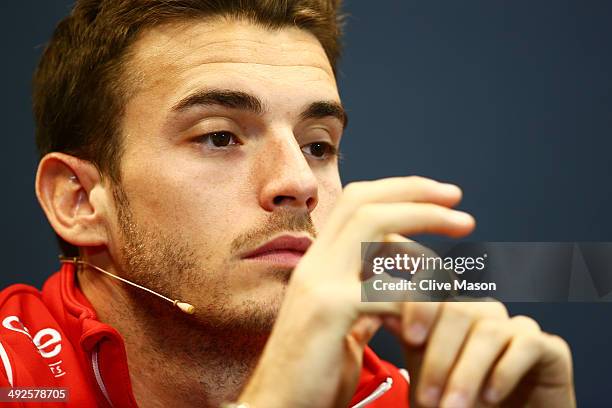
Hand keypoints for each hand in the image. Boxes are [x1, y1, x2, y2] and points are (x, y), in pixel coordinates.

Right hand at [237, 177, 574, 407]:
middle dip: (416, 194)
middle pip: (366, 203)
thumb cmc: (315, 374)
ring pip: (374, 226)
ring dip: (425, 223)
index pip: (356, 203)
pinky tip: (442, 306)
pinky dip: (422, 293)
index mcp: (320, 264)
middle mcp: (315, 264)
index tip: (440, 199)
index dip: (399, 192)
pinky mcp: (328, 310)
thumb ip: (366, 300)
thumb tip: (395, 288)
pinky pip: (387, 286)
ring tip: (463, 230)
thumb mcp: (345, 328)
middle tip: (458, 201)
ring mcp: (319, 283)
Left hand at [384, 300, 574, 406]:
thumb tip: (386, 310)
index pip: (436, 290)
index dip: (422, 306)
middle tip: (427, 397)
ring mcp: (516, 327)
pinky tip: (490, 397)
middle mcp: (484, 314)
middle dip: (440, 356)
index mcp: (451, 313)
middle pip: (459, 311)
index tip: (410, 337)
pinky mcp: (548, 347)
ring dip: (467, 372)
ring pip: (489, 330)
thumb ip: (410, 342)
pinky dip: (504, 372)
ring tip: (454, 407)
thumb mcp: (426, 376)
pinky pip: (527, 344)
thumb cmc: (457, 405)